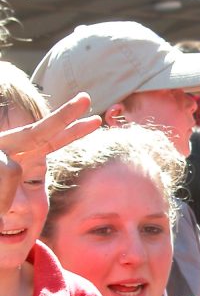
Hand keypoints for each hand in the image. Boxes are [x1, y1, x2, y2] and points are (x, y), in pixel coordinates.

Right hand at [0, 94, 100, 214]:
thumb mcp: (1, 197)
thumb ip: (10, 187)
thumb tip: (12, 177)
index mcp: (14, 153)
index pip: (48, 141)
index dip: (71, 132)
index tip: (95, 121)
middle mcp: (4, 146)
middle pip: (39, 132)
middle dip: (65, 116)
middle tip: (87, 98)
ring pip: (9, 172)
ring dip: (0, 196)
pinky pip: (2, 173)